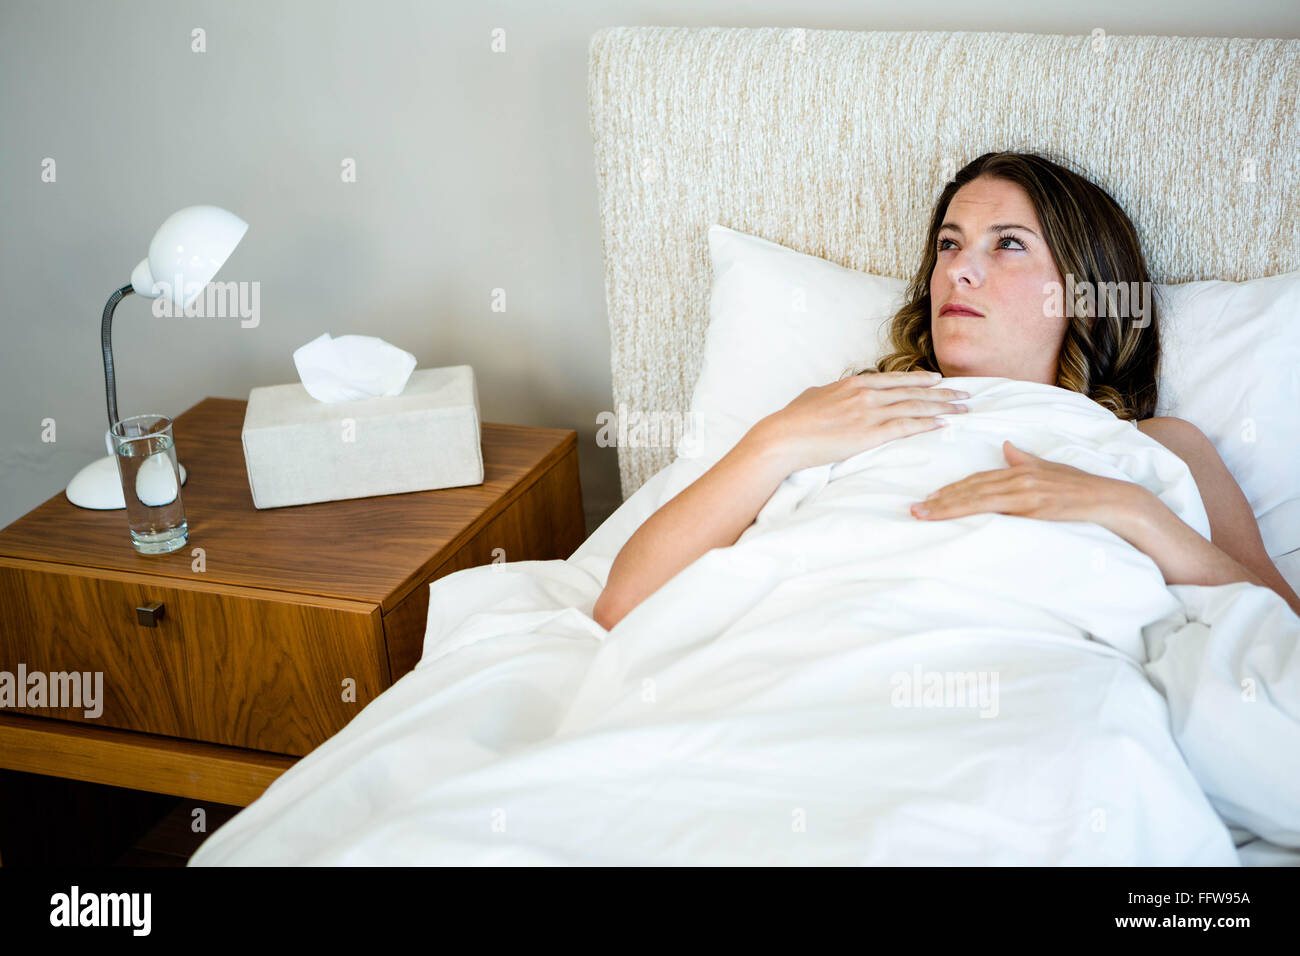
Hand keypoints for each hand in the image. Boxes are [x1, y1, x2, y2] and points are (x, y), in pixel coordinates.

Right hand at [750, 370, 968, 473]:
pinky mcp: (870, 434)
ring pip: (915, 406)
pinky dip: (927, 424)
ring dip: (943, 407)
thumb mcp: (814, 396)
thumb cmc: (793, 419)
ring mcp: (870, 413)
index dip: (920, 379)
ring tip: (963, 409)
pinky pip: (906, 426)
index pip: (895, 379)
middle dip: (942, 392)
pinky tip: (943, 423)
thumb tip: (832, 392)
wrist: (784, 437)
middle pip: (913, 391)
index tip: (938, 379)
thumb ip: (831, 393)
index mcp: (854, 383)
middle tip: (964, 393)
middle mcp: (867, 394)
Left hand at [910, 440, 1140, 530]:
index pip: (978, 480)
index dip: (952, 489)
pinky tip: (957, 517)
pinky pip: (997, 510)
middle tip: (915, 509)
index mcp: (1020, 471)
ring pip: (978, 499)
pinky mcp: (1034, 506)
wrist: (1113, 501)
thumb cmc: (1082, 490)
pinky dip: (973, 512)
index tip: (930, 497)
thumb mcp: (1050, 470)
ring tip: (925, 514)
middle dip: (941, 499)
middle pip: (971, 489)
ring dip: (948, 507)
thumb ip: (1025, 461)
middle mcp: (1019, 478)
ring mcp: (1026, 492)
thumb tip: (1005, 447)